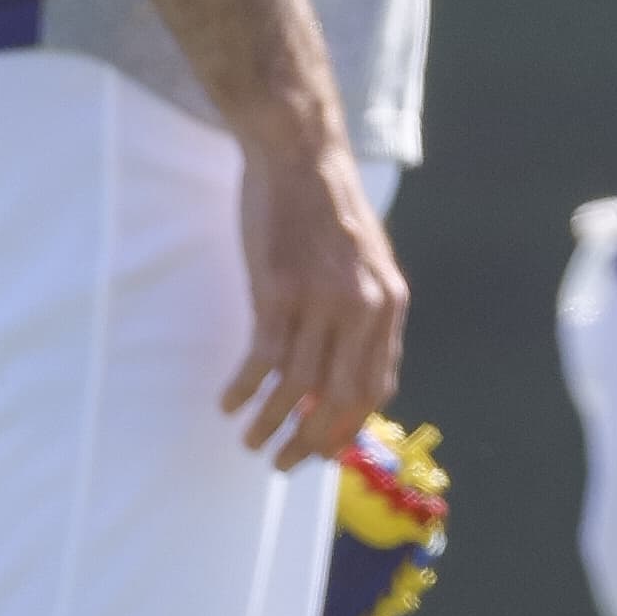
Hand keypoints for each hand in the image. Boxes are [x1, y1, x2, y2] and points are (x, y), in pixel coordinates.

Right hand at [224, 128, 407, 467]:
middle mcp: (362, 308)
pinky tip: (228, 402)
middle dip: (311, 441)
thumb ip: (363, 311)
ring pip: (297, 388)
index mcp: (388, 303)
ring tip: (251, 442)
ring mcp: (320, 300)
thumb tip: (345, 367)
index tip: (322, 447)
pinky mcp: (278, 291)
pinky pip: (262, 359)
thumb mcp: (366, 260)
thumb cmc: (326, 206)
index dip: (349, 426)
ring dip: (271, 424)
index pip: (376, 387)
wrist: (299, 153)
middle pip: (341, 399)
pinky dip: (244, 389)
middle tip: (284, 462)